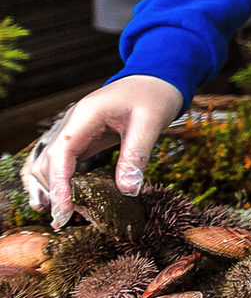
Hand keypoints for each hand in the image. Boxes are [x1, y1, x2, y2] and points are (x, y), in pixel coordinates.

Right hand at [24, 76, 184, 227]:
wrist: (156, 77)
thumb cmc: (154, 95)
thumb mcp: (151, 122)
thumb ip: (137, 154)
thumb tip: (128, 191)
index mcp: (85, 115)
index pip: (61, 153)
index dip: (59, 184)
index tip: (64, 211)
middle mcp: (72, 124)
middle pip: (48, 162)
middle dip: (54, 191)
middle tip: (66, 220)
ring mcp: (74, 132)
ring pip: (49, 164)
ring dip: (53, 188)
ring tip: (64, 216)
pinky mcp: (81, 139)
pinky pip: (63, 163)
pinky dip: (62, 182)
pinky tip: (66, 202)